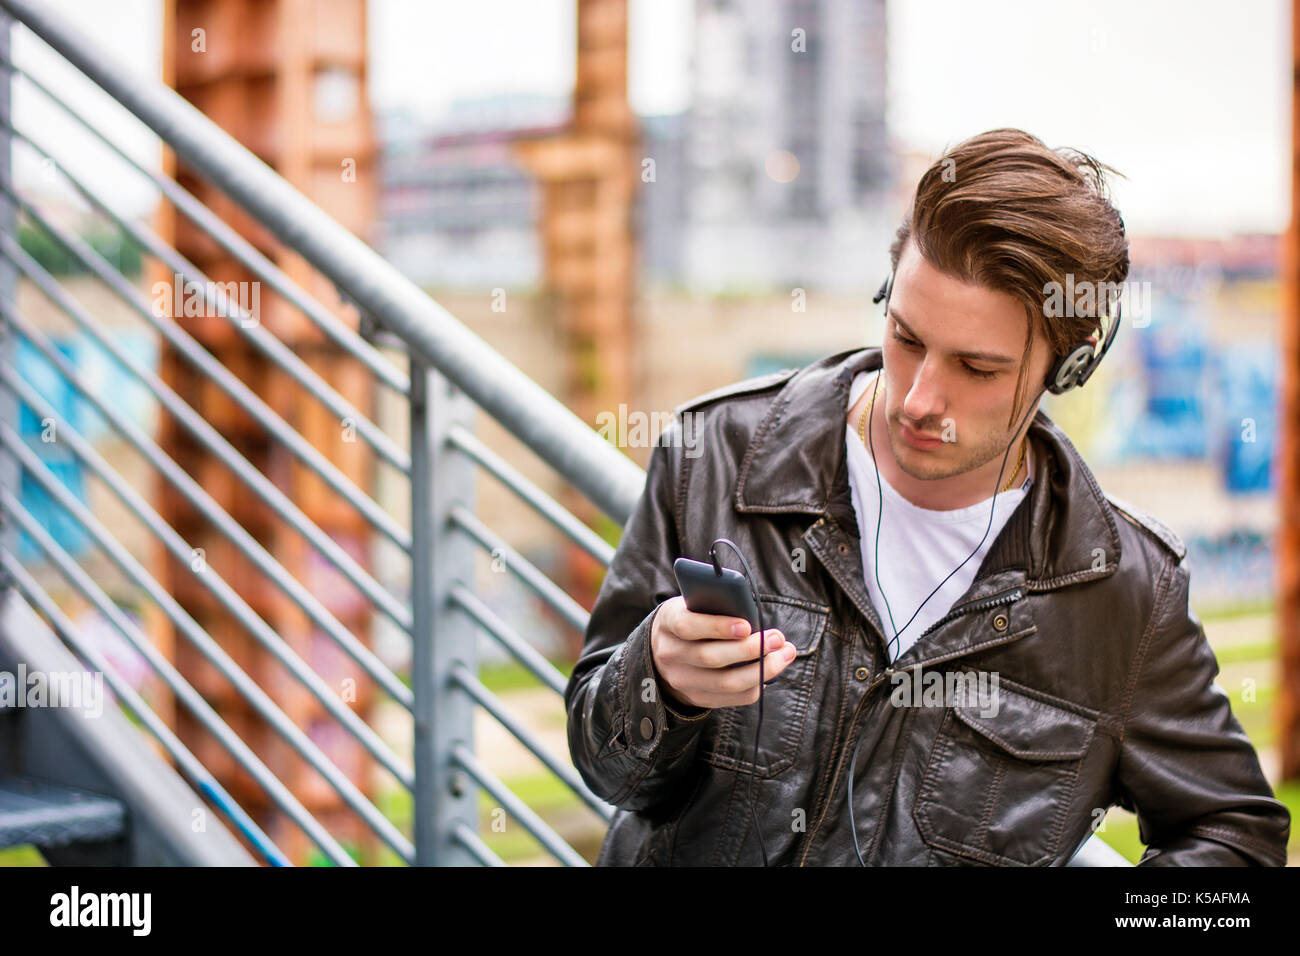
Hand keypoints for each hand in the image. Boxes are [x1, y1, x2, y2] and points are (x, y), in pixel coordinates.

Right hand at [649, 595, 797, 709]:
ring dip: (762, 669)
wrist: (666, 648)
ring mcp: (681, 680)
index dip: (717, 627)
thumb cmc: (692, 617)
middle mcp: (670, 654)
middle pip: (710, 658)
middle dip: (750, 649)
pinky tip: (771, 670)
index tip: (746, 626)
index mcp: (668, 623)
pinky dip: (756, 684)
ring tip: (785, 653)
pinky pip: (733, 698)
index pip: (687, 626)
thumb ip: (717, 606)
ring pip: (726, 682)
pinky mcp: (696, 698)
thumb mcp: (695, 603)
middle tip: (777, 638)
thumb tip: (752, 618)